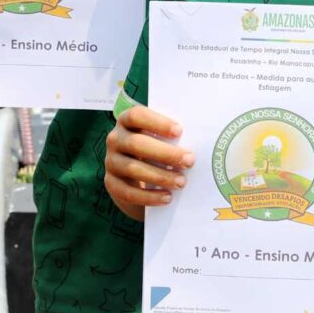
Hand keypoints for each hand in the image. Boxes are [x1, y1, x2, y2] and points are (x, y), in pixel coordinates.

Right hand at [103, 105, 191, 219]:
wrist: (140, 178)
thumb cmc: (160, 150)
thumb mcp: (164, 139)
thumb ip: (175, 136)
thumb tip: (202, 138)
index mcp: (128, 121)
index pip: (136, 115)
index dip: (157, 122)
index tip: (179, 131)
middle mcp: (116, 139)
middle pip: (137, 143)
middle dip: (165, 153)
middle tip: (190, 161)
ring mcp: (111, 162)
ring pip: (133, 168)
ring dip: (160, 176)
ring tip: (182, 182)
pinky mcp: (112, 184)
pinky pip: (128, 192)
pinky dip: (149, 196)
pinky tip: (167, 197)